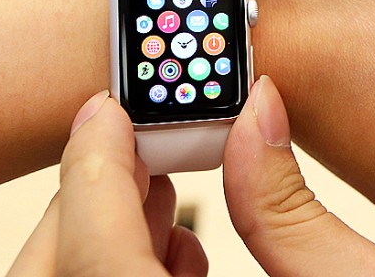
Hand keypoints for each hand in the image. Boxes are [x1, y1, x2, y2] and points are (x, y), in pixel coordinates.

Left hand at [6, 77, 374, 276]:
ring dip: (99, 240)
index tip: (106, 114)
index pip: (97, 255)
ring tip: (157, 196)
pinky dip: (118, 276)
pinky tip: (180, 257)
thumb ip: (286, 203)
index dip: (92, 171)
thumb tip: (258, 113)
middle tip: (134, 150)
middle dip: (87, 202)